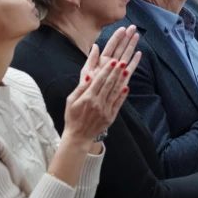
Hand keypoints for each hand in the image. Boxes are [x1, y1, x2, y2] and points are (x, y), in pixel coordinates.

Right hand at [63, 27, 141, 143]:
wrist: (78, 136)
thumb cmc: (72, 116)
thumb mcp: (71, 100)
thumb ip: (81, 87)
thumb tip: (89, 75)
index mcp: (87, 98)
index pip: (99, 80)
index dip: (107, 70)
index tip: (113, 61)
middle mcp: (97, 103)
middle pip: (109, 84)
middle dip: (116, 72)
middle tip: (123, 61)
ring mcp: (105, 110)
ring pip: (115, 92)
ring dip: (121, 81)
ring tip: (127, 70)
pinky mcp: (110, 117)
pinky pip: (118, 104)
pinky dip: (122, 96)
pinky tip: (127, 87)